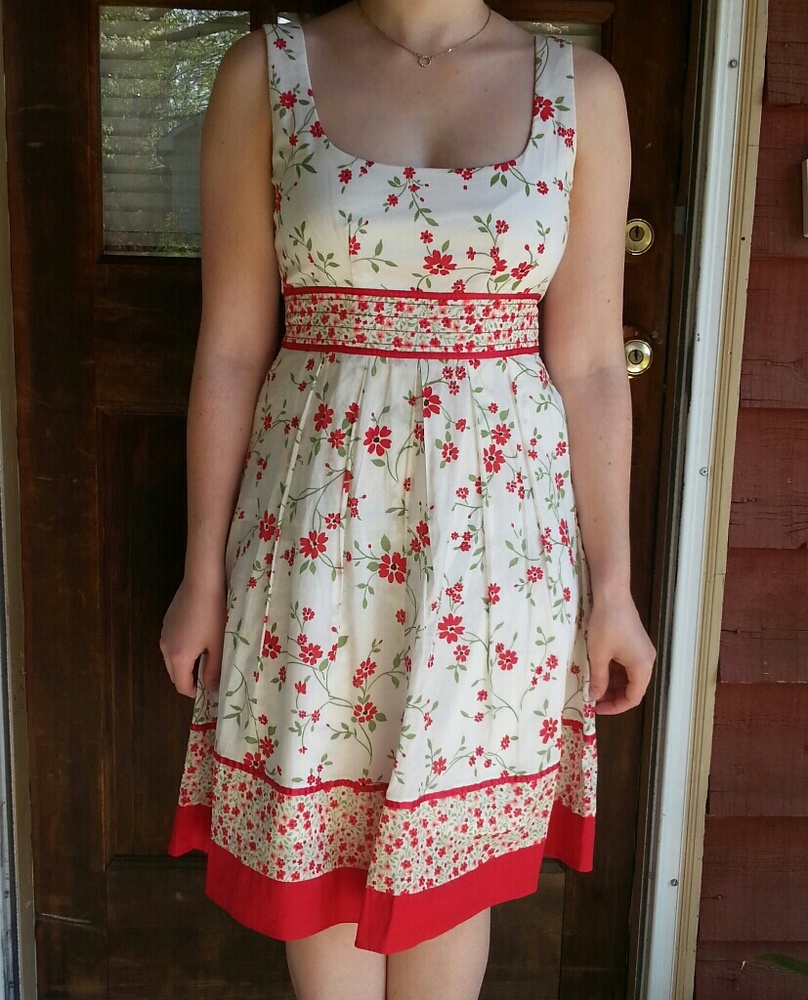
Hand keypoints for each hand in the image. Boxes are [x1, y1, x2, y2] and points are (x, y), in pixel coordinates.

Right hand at [160, 576, 225, 697]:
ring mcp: (164, 633)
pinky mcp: (167, 621)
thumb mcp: (218, 645)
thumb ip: (213, 670)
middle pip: (175, 674)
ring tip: (207, 657)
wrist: (202, 581)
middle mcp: (165, 648)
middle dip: (191, 680)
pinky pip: (172, 644)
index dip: (195, 693)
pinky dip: (183, 650)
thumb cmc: (214, 615)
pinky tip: (200, 638)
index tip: (211, 691)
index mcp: (177, 657)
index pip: (181, 686)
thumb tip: (210, 689)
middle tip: (211, 676)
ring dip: (187, 664)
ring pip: (172, 659)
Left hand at [585, 592, 655, 714]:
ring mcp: (641, 650)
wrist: (612, 594)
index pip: (633, 698)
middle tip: (592, 698)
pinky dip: (613, 670)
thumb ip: (598, 679)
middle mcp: (646, 660)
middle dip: (612, 695)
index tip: (596, 708)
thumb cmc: (606, 625)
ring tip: (592, 685)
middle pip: (632, 687)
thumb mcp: (599, 656)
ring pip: (627, 675)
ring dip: (611, 682)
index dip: (615, 707)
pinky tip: (597, 669)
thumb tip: (595, 696)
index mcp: (642, 667)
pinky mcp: (634, 641)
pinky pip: (625, 663)